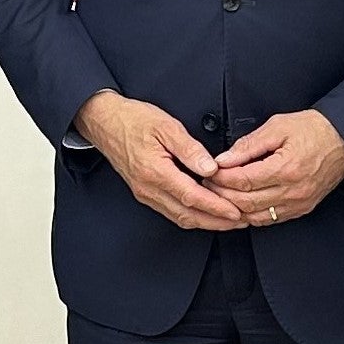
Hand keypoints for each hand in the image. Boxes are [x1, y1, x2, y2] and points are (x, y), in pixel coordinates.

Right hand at [75, 92, 247, 230]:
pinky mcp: (144, 193)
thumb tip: (211, 168)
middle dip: (216, 222)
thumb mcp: (166, 126)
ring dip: (205, 222)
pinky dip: (191, 215)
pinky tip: (204, 212)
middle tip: (239, 222)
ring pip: (179, 217)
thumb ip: (190, 150)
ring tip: (228, 220)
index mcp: (155, 171)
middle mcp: (149, 188)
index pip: (192, 197)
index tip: (235, 212)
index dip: (216, 207)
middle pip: (187, 215)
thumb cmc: (132, 120)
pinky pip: (171, 212)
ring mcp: (145, 193)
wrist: (104, 122)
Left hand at [205, 109, 343, 225]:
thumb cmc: (315, 130)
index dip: (221, 178)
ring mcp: (297, 203)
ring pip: (255, 216)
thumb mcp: (278, 127)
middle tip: (209, 184)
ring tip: (221, 194)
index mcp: (286, 168)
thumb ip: (249, 145)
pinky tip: (241, 205)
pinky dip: (251, 215)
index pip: (242, 180)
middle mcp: (292, 190)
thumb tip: (224, 158)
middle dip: (222, 194)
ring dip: (234, 208)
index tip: (210, 171)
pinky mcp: (301, 209)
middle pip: (245, 202)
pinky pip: (269, 220)